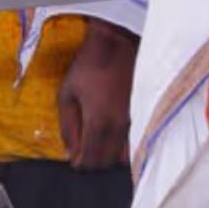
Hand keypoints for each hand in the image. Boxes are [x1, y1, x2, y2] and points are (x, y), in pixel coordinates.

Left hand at [57, 17, 136, 169]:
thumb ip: (67, 126)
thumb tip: (70, 152)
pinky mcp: (141, 115)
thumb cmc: (87, 66)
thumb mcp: (67, 93)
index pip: (90, 160)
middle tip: (83, 150)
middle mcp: (118, 128)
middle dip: (93, 161)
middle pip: (106, 163)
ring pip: (122, 157)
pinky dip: (122, 147)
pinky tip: (112, 135)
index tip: (74, 157)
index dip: (79, 163)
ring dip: (108, 156)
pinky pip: (133, 143)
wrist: (116, 43)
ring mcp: (133, 122)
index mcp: (98, 122)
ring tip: (98, 143)